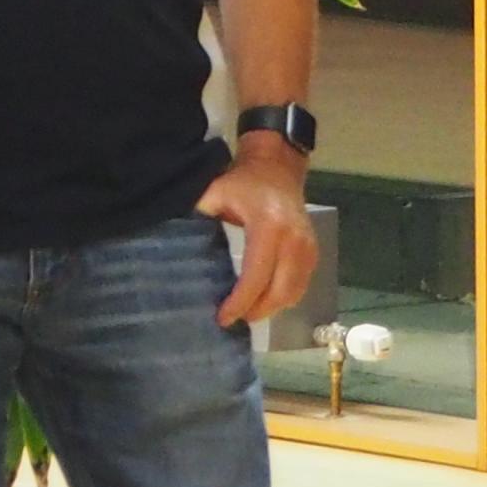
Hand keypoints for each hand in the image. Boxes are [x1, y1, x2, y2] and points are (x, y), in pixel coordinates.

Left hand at [195, 138, 318, 328]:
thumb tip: (173, 245)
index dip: (240, 301)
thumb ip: (196, 217)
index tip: (223, 317)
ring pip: (293, 292)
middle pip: (279, 291)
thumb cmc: (242, 181)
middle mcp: (294, 239)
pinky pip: (301, 285)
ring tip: (246, 313)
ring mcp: (308, 246)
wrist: (277, 167)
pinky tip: (263, 301)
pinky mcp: (313, 251)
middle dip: (256, 311)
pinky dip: (283, 298)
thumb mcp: (214, 193)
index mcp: (268, 225)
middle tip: (233, 320)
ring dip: (270, 308)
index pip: (256, 275)